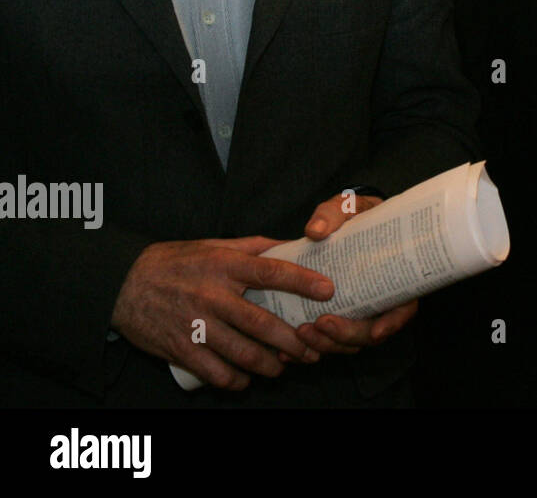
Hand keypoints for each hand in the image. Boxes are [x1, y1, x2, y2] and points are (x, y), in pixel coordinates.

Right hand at [111, 236, 333, 390]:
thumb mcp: (211, 245)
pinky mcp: (180, 348)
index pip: (270, 272)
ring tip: (284, 367)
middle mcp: (212, 296)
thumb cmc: (173, 262)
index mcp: (223, 266)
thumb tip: (288, 243)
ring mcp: (195, 325)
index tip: (328, 290)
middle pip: (260, 323)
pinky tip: (247, 379)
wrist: (121, 284)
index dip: (302, 281)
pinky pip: (214, 372)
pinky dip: (235, 380)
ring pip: (241, 352)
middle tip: (313, 349)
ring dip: (269, 364)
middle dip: (292, 340)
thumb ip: (251, 246)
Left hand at [292, 193, 418, 356]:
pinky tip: (287, 352)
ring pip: (348, 343)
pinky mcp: (336, 317)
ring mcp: (358, 311)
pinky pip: (328, 341)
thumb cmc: (354, 215)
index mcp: (396, 276)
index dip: (392, 324)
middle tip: (319, 325)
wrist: (342, 223)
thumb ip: (332, 214)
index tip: (376, 331)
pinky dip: (311, 348)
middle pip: (371, 333)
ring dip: (326, 344)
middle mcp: (380, 300)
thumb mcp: (347, 207)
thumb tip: (315, 231)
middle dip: (346, 336)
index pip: (403, 308)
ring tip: (300, 333)